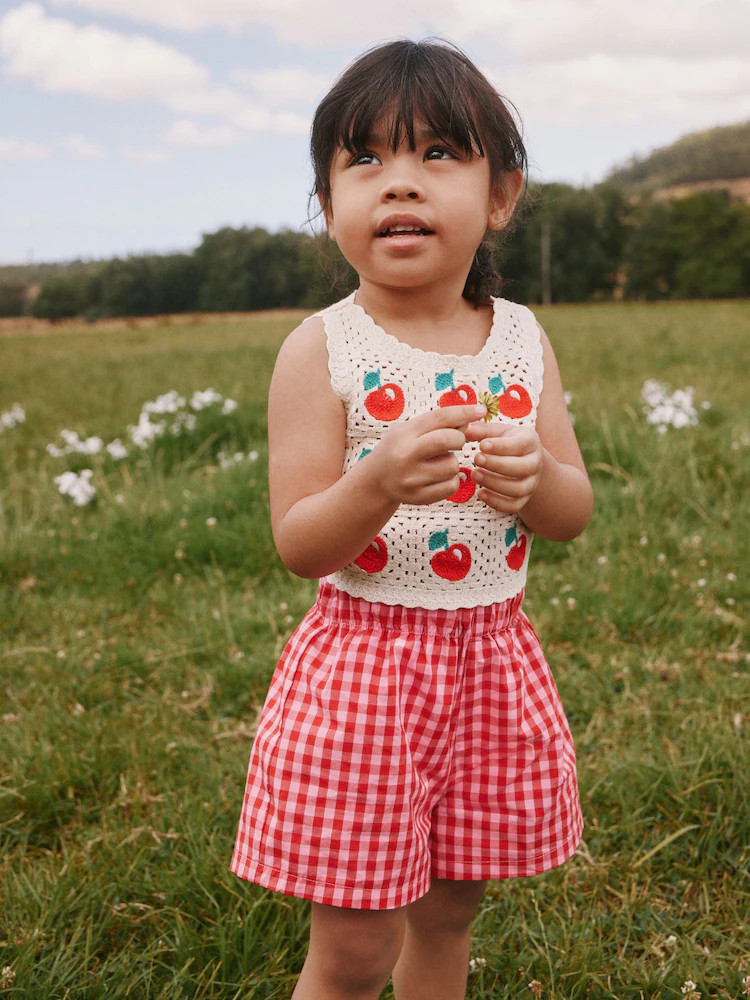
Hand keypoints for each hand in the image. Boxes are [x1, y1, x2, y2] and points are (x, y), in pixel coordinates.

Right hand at [370, 403, 486, 505]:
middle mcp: (405, 456)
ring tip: (438, 462)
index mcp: (403, 434)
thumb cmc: (399, 449)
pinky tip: (439, 477)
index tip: (481, 410)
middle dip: (459, 439)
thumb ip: (437, 424)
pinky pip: (451, 486)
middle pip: (447, 440)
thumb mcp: (410, 430)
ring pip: (453, 465)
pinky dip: (452, 480)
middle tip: (455, 441)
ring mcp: (411, 479)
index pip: (439, 418)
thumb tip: (469, 421)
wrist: (376, 480)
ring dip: (452, 462)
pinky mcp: (418, 497)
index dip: (463, 412)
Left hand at [464, 422, 543, 512]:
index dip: (501, 446)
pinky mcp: (524, 499)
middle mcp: (536, 463)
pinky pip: (514, 506)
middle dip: (497, 465)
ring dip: (495, 483)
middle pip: (523, 468)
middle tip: (476, 459)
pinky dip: (497, 502)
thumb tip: (464, 430)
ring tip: (475, 475)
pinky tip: (480, 493)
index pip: (521, 445)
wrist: (522, 459)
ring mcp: (532, 483)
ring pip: (519, 489)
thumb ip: (482, 431)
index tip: (482, 445)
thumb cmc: (505, 442)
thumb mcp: (497, 432)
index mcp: (531, 441)